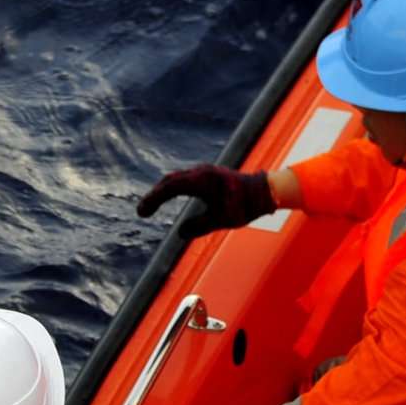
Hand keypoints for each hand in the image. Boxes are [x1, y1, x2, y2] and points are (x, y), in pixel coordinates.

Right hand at [134, 165, 274, 233]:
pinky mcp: (209, 174)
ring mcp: (205, 171)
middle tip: (142, 212)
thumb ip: (197, 227)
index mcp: (202, 181)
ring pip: (177, 178)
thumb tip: (180, 232)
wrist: (264, 191)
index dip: (153, 199)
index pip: (170, 188)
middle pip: (170, 181)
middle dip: (154, 195)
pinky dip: (173, 188)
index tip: (142, 213)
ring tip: (151, 205)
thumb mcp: (219, 221)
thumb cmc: (244, 206)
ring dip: (163, 191)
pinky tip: (169, 197)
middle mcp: (201, 172)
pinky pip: (185, 179)